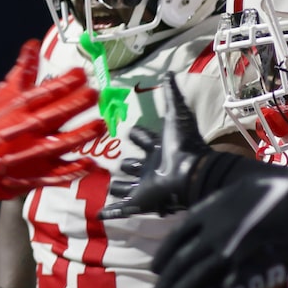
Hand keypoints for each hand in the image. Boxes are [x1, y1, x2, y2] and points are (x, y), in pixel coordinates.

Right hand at [0, 40, 105, 202]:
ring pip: (57, 145)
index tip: (80, 74)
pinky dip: (74, 170)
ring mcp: (29, 156)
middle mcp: (22, 132)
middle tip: (94, 94)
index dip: (61, 84)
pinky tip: (91, 163)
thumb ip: (21, 73)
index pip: (40, 94)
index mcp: (14, 111)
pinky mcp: (34, 176)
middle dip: (74, 106)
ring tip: (100, 125)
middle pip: (51, 117)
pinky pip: (56, 174)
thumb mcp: (0, 97)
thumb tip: (32, 46)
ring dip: (81, 136)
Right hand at [101, 73, 214, 219]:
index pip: (144, 139)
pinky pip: (121, 209)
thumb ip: (171, 93)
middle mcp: (150, 167)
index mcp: (159, 147)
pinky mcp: (139, 201)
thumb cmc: (183, 143)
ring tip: (108, 187)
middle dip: (125, 164)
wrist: (189, 172)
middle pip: (134, 165)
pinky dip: (110, 213)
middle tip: (115, 161)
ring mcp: (144, 185)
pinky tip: (98, 215)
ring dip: (118, 188)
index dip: (137, 134)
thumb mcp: (176, 113)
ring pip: (126, 187)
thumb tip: (168, 71)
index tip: (128, 131)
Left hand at [150, 164, 287, 287]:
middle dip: (166, 285)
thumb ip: (225, 203)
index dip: (165, 257)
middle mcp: (213, 234)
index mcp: (210, 211)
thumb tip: (217, 210)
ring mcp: (230, 255)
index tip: (156, 269)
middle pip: (180, 265)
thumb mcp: (243, 187)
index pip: (177, 238)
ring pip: (192, 283)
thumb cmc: (284, 189)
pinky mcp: (250, 274)